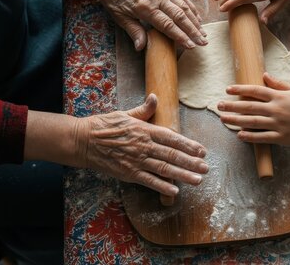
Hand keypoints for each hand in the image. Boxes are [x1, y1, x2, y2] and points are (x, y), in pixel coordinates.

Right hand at [74, 94, 208, 195]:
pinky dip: (162, 186)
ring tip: (197, 180)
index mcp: (145, 130)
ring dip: (182, 175)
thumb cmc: (104, 126)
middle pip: (172, 155)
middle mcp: (144, 145)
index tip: (202, 150)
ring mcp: (136, 160)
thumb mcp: (125, 114)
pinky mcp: (128, 173)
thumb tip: (155, 97)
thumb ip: (143, 109)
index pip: (172, 137)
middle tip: (206, 168)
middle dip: (191, 162)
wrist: (83, 141)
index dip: (188, 144)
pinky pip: (149, 180)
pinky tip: (174, 191)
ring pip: (164, 168)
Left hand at [97, 0, 206, 50]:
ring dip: (195, 21)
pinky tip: (197, 17)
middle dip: (193, 31)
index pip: (168, 26)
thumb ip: (134, 31)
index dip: (181, 37)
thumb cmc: (115, 0)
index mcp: (146, 8)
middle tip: (204, 42)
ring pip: (184, 6)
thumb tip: (141, 48)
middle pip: (180, 16)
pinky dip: (191, 8)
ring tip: (203, 33)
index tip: (191, 46)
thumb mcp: (120, 18)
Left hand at [217, 73, 289, 145]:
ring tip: (223, 119)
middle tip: (218, 105)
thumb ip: (279, 84)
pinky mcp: (282, 137)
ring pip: (252, 122)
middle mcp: (277, 109)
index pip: (256, 90)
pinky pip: (263, 137)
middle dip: (232, 106)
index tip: (228, 89)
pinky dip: (250, 137)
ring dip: (236, 120)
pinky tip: (239, 135)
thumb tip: (264, 75)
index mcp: (279, 96)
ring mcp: (279, 124)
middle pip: (249, 106)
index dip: (240, 89)